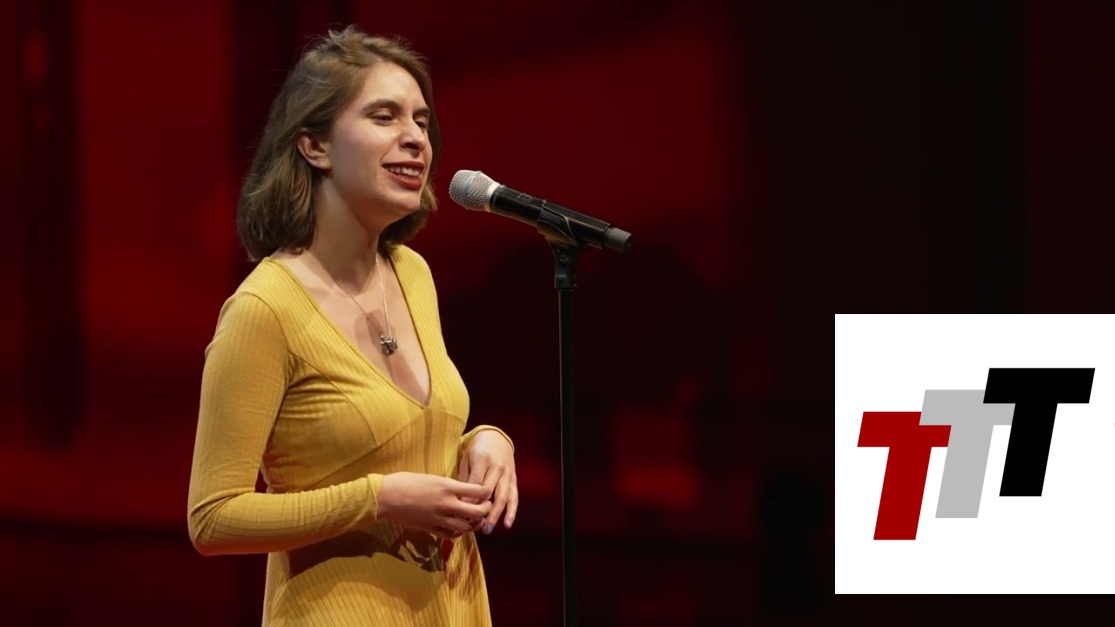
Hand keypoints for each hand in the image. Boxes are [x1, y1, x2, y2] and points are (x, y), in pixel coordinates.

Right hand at [378, 472, 492, 538]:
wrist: (386, 497)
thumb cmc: (406, 481)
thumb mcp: (432, 477)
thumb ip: (448, 486)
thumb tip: (462, 491)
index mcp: (447, 486)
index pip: (477, 491)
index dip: (487, 492)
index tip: (488, 491)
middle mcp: (446, 503)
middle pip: (476, 512)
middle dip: (486, 510)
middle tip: (487, 506)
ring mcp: (439, 518)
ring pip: (466, 527)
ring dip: (474, 524)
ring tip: (476, 519)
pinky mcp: (430, 529)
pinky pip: (450, 535)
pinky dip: (459, 533)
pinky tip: (459, 528)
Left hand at [458, 430, 517, 533]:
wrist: (496, 438)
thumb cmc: (476, 450)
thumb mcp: (466, 459)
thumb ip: (465, 478)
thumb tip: (459, 502)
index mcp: (483, 460)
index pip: (476, 483)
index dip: (468, 499)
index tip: (460, 512)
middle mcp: (497, 467)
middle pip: (490, 492)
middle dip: (481, 510)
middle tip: (472, 525)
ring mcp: (507, 474)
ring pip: (503, 497)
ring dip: (496, 514)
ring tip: (487, 528)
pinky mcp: (514, 479)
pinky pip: (514, 497)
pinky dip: (512, 511)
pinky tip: (507, 524)